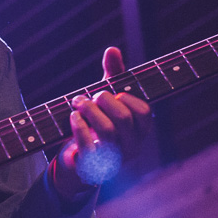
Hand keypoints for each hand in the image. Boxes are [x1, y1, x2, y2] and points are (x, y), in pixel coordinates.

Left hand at [52, 47, 152, 198]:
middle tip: (90, 96)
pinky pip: (88, 146)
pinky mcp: (93, 168)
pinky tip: (73, 117)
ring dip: (89, 110)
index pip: (145, 112)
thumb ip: (113, 75)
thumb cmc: (97, 123)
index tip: (114, 93)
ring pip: (107, 131)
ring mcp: (113, 160)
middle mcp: (131, 147)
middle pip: (123, 118)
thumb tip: (112, 49)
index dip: (128, 98)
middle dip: (103, 100)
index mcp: (140, 131)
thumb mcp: (107, 98)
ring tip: (78, 102)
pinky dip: (78, 126)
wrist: (78, 159)